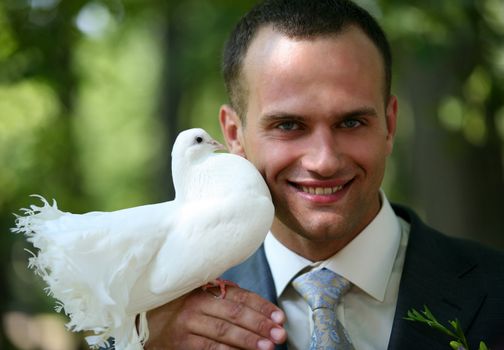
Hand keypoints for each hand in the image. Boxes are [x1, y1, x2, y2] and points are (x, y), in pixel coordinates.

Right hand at [144, 286, 286, 349]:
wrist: (142, 322)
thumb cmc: (177, 308)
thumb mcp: (197, 295)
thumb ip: (222, 297)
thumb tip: (258, 308)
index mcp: (203, 289)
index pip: (238, 296)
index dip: (261, 306)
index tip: (279, 317)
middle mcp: (195, 305)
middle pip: (233, 313)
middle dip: (260, 324)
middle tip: (279, 334)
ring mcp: (187, 326)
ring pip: (223, 332)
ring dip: (248, 341)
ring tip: (268, 347)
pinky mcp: (180, 345)